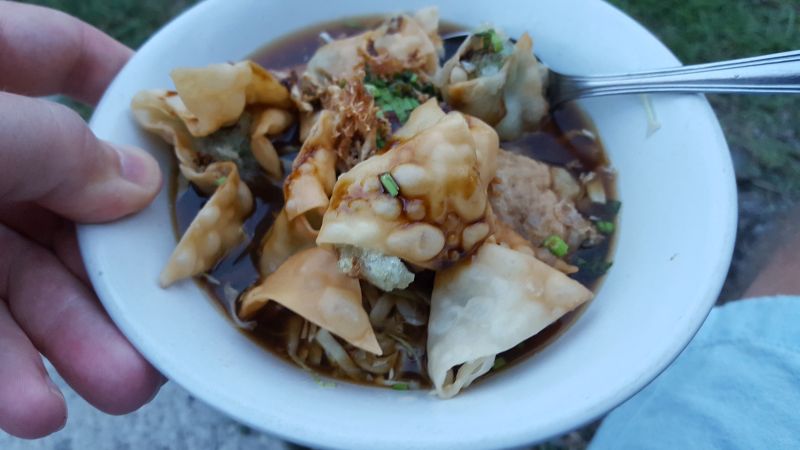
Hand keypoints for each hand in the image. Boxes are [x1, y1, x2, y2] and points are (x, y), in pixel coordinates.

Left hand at [0, 2, 162, 437]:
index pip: (63, 60)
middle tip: (168, 316)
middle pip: (65, 200)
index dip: (134, 95)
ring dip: (69, 340)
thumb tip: (136, 185)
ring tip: (115, 390)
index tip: (197, 148)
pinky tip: (33, 409)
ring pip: (20, 278)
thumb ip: (51, 148)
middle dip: (113, 271)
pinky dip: (0, 372)